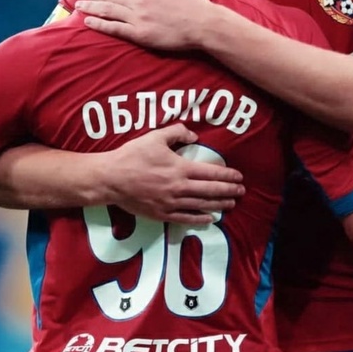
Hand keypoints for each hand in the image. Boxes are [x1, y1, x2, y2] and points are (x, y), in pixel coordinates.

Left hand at [75, 0, 210, 49]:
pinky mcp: (140, 34)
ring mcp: (137, 17)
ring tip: (78, 6)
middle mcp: (138, 0)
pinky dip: (100, 24)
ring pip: (108, 10)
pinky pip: (115, 29)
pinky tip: (88, 22)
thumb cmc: (190, 2)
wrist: (201, 23)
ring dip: (91, 7)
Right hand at [100, 123, 244, 223]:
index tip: (239, 177)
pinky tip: (210, 219)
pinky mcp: (162, 214)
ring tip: (231, 204)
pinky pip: (185, 218)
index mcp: (180, 168)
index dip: (227, 175)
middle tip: (242, 192)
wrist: (111, 179)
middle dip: (228, 191)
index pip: (211, 172)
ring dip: (219, 205)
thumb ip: (177, 132)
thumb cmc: (132, 156)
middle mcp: (179, 188)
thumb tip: (194, 135)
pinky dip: (200, 219)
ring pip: (201, 205)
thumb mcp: (155, 137)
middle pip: (210, 190)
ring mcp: (171, 203)